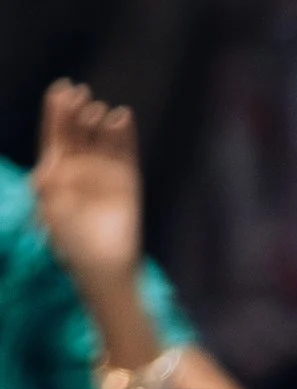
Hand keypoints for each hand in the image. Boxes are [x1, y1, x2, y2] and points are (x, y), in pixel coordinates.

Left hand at [33, 81, 146, 299]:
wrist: (104, 265)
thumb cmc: (72, 242)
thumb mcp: (51, 211)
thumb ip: (48, 186)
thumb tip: (46, 168)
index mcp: (57, 168)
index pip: (56, 133)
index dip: (57, 111)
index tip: (61, 91)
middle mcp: (80, 165)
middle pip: (78, 129)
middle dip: (78, 111)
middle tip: (81, 97)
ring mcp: (104, 170)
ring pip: (102, 136)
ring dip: (100, 120)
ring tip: (99, 113)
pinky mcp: (128, 179)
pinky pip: (126, 150)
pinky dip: (125, 133)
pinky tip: (123, 116)